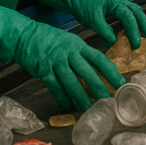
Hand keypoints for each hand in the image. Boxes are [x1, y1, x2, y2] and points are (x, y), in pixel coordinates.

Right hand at [0, 0, 124, 110]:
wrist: (25, 36)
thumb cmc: (50, 40)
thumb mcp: (70, 41)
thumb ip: (83, 54)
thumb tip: (99, 68)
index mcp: (78, 45)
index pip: (99, 58)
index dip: (111, 71)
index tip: (120, 82)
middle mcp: (69, 53)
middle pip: (87, 72)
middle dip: (98, 87)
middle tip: (107, 100)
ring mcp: (56, 62)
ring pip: (71, 82)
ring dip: (81, 97)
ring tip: (88, 108)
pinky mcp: (43, 70)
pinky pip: (55, 86)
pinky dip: (62, 97)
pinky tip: (68, 106)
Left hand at [36, 0, 145, 49]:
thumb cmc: (83, 4)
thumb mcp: (92, 19)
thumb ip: (104, 31)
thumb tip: (114, 42)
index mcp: (116, 1)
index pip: (129, 17)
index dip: (134, 32)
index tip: (135, 45)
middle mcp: (121, 0)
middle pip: (138, 12)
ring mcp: (120, 2)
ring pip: (136, 12)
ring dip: (142, 24)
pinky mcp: (117, 5)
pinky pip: (130, 13)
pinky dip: (134, 23)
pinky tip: (134, 32)